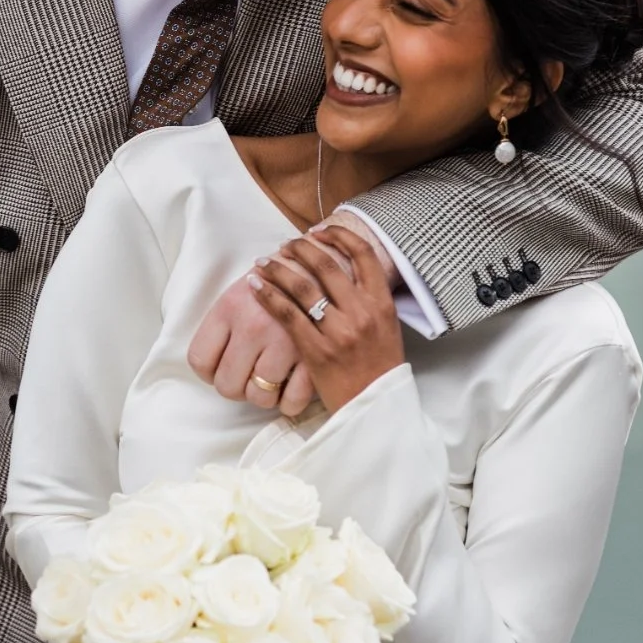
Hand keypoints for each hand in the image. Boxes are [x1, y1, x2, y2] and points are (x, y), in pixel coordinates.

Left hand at [188, 273, 316, 417]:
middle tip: (250, 375)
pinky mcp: (314, 355)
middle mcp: (253, 326)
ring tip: (273, 377)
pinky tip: (292, 385)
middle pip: (227, 385)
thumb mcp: (241, 290)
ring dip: (265, 394)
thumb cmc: (279, 279)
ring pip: (260, 397)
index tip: (222, 367)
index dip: (210, 372)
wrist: (326, 264)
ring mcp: (284, 342)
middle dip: (237, 386)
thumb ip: (223, 325)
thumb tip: (210, 364)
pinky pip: (293, 401)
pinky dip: (290, 401)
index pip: (200, 360)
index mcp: (229, 307)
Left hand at [246, 226, 404, 413]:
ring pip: (303, 286)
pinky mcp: (316, 350)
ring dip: (279, 268)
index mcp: (381, 303)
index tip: (319, 231)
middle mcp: (361, 312)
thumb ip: (369, 301)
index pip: (362, 254)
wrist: (375, 410)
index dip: (338, 236)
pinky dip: (269, 295)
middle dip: (301, 249)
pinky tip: (256, 286)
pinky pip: (287, 314)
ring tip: (263, 262)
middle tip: (285, 244)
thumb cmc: (379, 371)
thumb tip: (344, 275)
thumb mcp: (386, 329)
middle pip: (326, 265)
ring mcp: (338, 331)